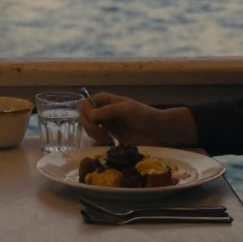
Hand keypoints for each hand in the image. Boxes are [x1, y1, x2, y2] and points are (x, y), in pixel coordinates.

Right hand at [78, 91, 197, 147]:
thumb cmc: (145, 115)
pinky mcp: (110, 135)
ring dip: (93, 134)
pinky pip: (96, 137)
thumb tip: (90, 115)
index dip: (86, 112)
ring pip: (88, 128)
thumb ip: (108, 111)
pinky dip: (99, 140)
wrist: (158, 130)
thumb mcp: (127, 109)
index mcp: (106, 100)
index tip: (94, 120)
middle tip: (102, 133)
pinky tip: (110, 141)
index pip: (85, 103)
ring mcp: (106, 123)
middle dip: (89, 126)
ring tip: (107, 138)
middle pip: (83, 117)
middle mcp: (103, 110)